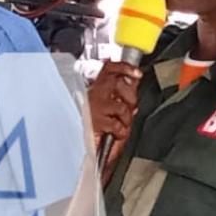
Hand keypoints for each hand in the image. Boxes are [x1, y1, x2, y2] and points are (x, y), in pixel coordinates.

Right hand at [89, 62, 141, 180]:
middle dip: (131, 97)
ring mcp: (95, 108)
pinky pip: (118, 124)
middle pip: (118, 83)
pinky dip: (121, 131)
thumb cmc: (91, 128)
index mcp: (96, 89)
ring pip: (121, 105)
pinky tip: (115, 134)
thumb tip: (133, 88)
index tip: (137, 74)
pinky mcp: (96, 122)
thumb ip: (121, 96)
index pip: (109, 69)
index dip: (124, 68)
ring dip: (126, 117)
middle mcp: (94, 95)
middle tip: (130, 107)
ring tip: (121, 124)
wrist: (79, 147)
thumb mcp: (109, 108)